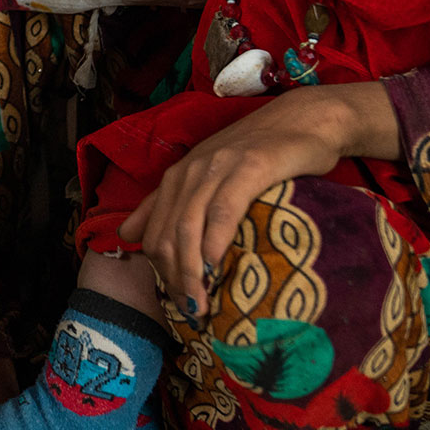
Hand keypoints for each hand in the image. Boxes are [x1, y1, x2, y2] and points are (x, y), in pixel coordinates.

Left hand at [117, 83, 397, 315]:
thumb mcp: (206, 176)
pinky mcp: (249, 167)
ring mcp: (217, 167)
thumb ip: (167, 204)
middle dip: (174, 277)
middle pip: (167, 234)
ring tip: (200, 301)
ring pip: (189, 225)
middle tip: (191, 310)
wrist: (303, 119)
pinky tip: (215, 264)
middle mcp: (189, 171)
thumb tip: (126, 235)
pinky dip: (215, 239)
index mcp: (176, 177)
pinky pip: (223, 209)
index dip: (160, 271)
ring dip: (190, 269)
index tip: (176, 301)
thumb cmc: (258, 154)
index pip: (153, 232)